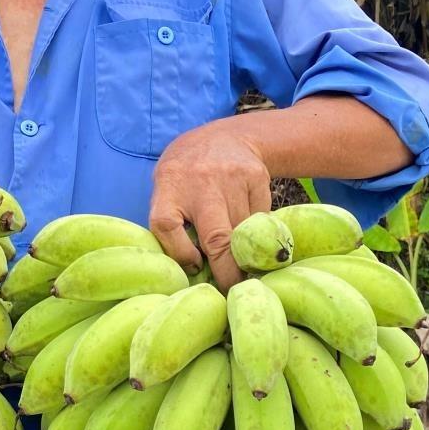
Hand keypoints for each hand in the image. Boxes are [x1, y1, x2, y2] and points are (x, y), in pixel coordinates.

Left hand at [149, 120, 271, 290]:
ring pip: (244, 233)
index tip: (193, 267)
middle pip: (217, 238)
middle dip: (227, 272)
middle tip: (232, 291)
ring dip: (243, 252)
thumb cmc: (187, 178)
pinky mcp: (257, 178)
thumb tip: (190, 273)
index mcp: (169, 186)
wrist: (224, 138)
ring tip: (241, 259)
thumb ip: (172, 225)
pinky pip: (261, 220)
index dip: (180, 254)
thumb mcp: (168, 191)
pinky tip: (248, 226)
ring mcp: (231, 178)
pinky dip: (256, 232)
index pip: (167, 226)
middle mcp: (200, 182)